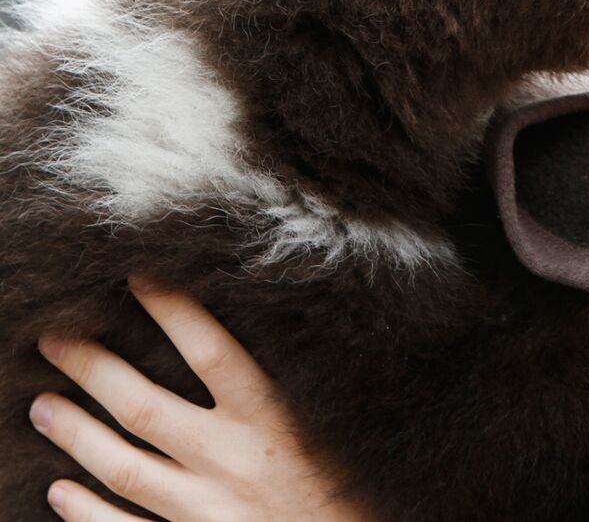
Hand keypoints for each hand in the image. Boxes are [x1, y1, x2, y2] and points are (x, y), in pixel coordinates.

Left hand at [29, 278, 373, 521]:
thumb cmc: (362, 490)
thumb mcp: (341, 429)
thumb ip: (303, 389)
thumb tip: (279, 331)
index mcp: (275, 423)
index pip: (210, 350)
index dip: (171, 308)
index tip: (136, 275)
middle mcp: (233, 462)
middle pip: (145, 406)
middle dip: (93, 368)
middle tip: (54, 338)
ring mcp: (205, 511)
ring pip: (122, 467)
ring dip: (75, 433)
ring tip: (41, 403)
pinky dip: (85, 512)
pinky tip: (60, 491)